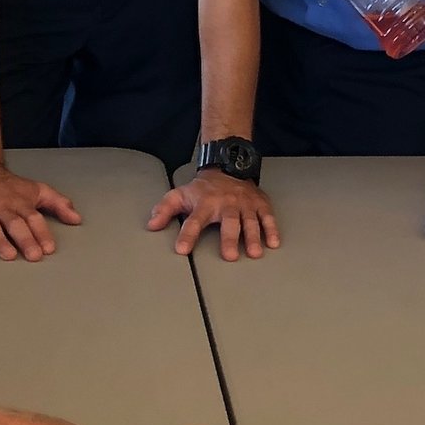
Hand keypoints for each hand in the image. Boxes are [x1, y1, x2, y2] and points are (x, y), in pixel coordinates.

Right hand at [0, 160, 81, 260]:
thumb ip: (58, 204)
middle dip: (25, 239)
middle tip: (33, 256)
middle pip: (15, 224)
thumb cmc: (9, 186)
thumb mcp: (36, 190)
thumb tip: (77, 218)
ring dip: (0, 240)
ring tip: (9, 255)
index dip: (42, 233)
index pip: (34, 218)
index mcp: (21, 202)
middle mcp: (2, 206)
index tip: (48, 248)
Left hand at [148, 169, 279, 259]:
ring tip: (254, 253)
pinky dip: (272, 229)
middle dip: (229, 239)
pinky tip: (273, 243)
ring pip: (249, 221)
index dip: (187, 235)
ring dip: (252, 237)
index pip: (194, 221)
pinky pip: (267, 217)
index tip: (182, 249)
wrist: (227, 168)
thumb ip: (164, 210)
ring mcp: (244, 204)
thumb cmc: (202, 189)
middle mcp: (226, 204)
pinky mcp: (259, 204)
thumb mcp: (180, 195)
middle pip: (228, 222)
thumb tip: (151, 225)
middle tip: (230, 256)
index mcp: (204, 204)